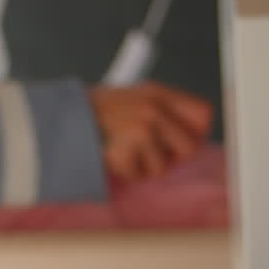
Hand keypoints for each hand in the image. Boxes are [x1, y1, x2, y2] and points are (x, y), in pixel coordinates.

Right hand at [89, 82, 213, 183]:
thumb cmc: (100, 111)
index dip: (198, 132)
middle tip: (151, 152)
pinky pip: (138, 175)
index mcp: (158, 93)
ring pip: (163, 167)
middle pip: (191, 147)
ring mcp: (141, 129)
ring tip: (125, 150)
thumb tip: (195, 137)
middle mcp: (153, 108)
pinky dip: (125, 171)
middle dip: (173, 157)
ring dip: (143, 166)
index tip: (184, 141)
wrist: (65, 115)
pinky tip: (113, 155)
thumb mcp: (136, 97)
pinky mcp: (126, 148)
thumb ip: (166, 113)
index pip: (203, 114)